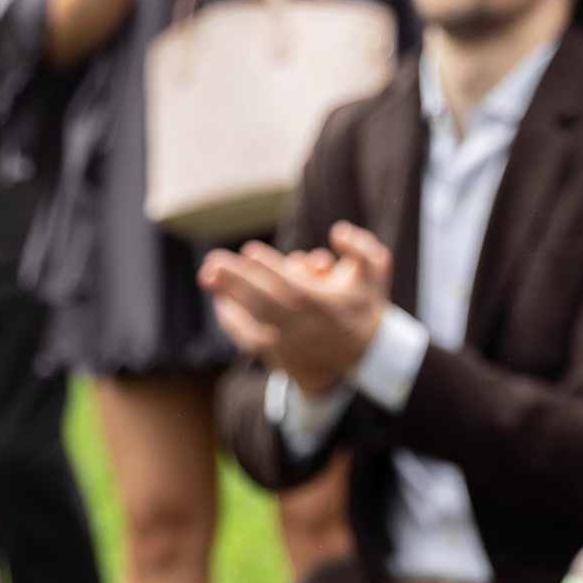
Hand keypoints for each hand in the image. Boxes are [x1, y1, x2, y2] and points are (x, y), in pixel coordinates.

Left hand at [200, 221, 392, 394]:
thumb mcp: (373, 272)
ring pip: (255, 317)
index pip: (293, 286)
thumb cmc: (362, 304)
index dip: (271, 269)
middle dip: (238, 280)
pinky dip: (235, 323)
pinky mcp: (281, 350)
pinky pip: (252, 339)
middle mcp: (304, 324)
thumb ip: (361, 248)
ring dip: (230, 296)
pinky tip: (221, 303)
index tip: (250, 251)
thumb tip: (337, 230)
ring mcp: (290, 340)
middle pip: (266, 301)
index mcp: (325, 304)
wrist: (364, 352)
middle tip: (214, 262)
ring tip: (208, 276)